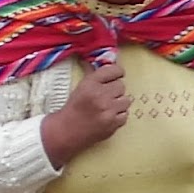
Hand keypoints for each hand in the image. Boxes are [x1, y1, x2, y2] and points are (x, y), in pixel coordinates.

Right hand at [41, 49, 129, 165]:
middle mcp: (100, 95)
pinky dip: (118, 116)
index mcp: (90, 84)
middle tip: (106, 96)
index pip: (114, 70)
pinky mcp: (113, 124)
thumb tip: (103, 61)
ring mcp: (108, 110)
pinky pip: (125, 115)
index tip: (115, 76)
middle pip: (121, 86)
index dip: (116, 73)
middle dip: (115, 91)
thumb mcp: (80, 87)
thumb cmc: (74, 107)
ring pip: (126, 100)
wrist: (67, 131)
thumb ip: (93, 74)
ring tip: (108, 107)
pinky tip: (108, 117)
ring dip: (119, 103)